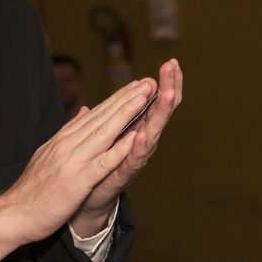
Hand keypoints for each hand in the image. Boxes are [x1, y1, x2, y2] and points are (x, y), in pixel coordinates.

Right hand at [0, 72, 173, 259]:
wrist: (12, 214)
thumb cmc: (33, 189)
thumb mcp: (49, 154)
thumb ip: (68, 132)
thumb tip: (84, 110)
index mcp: (63, 139)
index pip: (95, 114)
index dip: (117, 98)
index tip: (135, 85)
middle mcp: (67, 145)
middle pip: (102, 117)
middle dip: (126, 98)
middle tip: (147, 82)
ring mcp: (72, 162)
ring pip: (103, 133)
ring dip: (125, 114)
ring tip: (144, 98)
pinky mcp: (76, 182)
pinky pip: (101, 163)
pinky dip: (118, 150)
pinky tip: (133, 138)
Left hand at [76, 59, 182, 230]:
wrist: (87, 199)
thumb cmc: (100, 165)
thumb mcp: (110, 133)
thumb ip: (117, 114)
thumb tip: (126, 94)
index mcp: (138, 127)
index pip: (155, 101)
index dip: (165, 82)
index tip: (172, 62)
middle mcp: (142, 141)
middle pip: (160, 111)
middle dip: (168, 88)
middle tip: (173, 67)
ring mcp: (135, 157)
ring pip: (152, 131)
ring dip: (160, 112)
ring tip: (167, 93)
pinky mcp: (123, 174)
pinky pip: (133, 160)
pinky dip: (138, 147)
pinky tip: (141, 134)